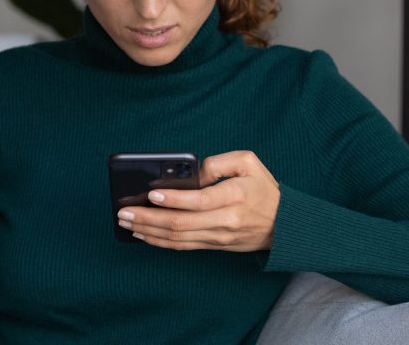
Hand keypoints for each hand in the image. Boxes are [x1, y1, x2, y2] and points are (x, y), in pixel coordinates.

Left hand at [117, 150, 279, 251]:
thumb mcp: (248, 162)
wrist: (284, 224)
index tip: (152, 194)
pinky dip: (160, 242)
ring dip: (148, 232)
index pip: (199, 201)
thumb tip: (192, 172)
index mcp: (235, 195)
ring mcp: (219, 237)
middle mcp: (225, 220)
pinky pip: (183, 246)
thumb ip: (218, 162)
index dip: (173, 199)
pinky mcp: (214, 246)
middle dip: (148, 218)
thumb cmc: (263, 188)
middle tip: (124, 212)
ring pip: (178, 239)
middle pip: (181, 224)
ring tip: (127, 223)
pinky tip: (143, 235)